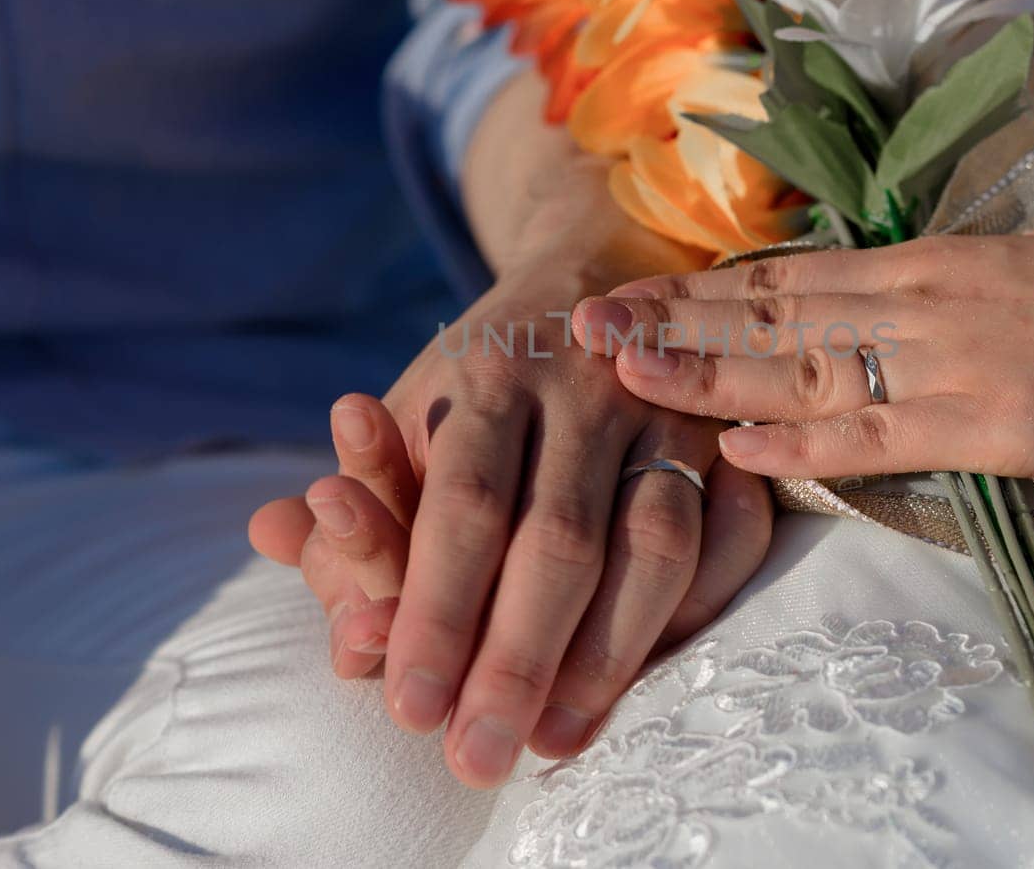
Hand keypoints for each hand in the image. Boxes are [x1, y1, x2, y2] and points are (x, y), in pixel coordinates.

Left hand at [251, 265, 773, 786]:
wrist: (589, 278)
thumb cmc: (479, 384)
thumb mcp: (405, 419)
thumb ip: (358, 507)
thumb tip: (301, 578)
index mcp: (488, 377)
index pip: (463, 506)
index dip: (437, 611)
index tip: (410, 708)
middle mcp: (585, 386)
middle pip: (559, 539)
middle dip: (515, 660)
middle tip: (478, 755)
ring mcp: (668, 411)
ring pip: (654, 545)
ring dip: (607, 655)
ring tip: (556, 738)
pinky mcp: (727, 438)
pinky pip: (732, 536)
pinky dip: (696, 611)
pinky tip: (650, 671)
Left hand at [573, 227, 1033, 479]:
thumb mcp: (1027, 269)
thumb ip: (942, 289)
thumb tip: (872, 305)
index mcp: (934, 261)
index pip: (792, 276)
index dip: (703, 290)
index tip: (631, 293)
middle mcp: (927, 298)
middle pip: (774, 314)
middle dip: (672, 323)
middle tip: (579, 325)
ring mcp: (956, 358)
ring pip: (805, 367)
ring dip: (706, 375)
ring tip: (620, 375)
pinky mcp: (997, 422)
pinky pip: (880, 433)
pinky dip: (802, 442)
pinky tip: (738, 448)